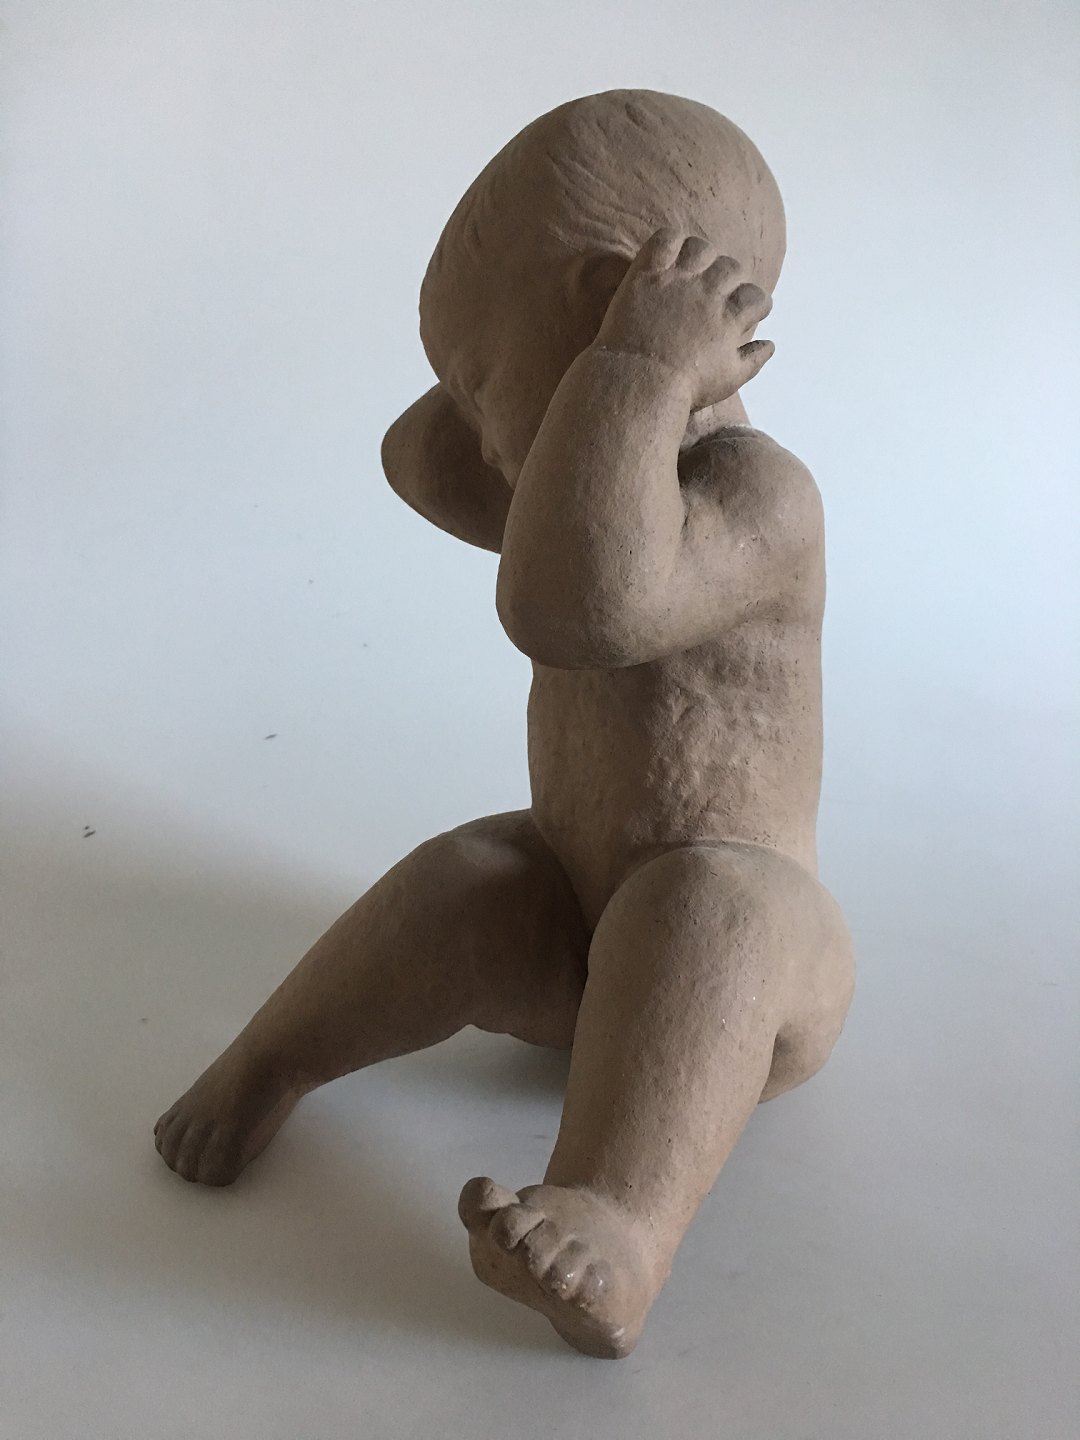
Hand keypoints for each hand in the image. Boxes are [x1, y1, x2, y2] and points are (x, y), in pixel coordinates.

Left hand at [593, 228, 773, 408]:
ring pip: (701, 248)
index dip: (756, 304)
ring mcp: (677, 280)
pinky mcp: (647, 275)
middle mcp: (709, 292)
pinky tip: (670, 253)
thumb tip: (771, 345)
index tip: (749, 312)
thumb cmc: (684, 388)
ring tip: (697, 270)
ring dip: (704, 256)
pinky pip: (665, 239)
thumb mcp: (728, 379)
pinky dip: (671, 240)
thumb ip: (753, 360)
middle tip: (719, 292)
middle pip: (731, 267)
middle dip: (731, 279)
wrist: (637, 383)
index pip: (756, 296)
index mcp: (730, 317)